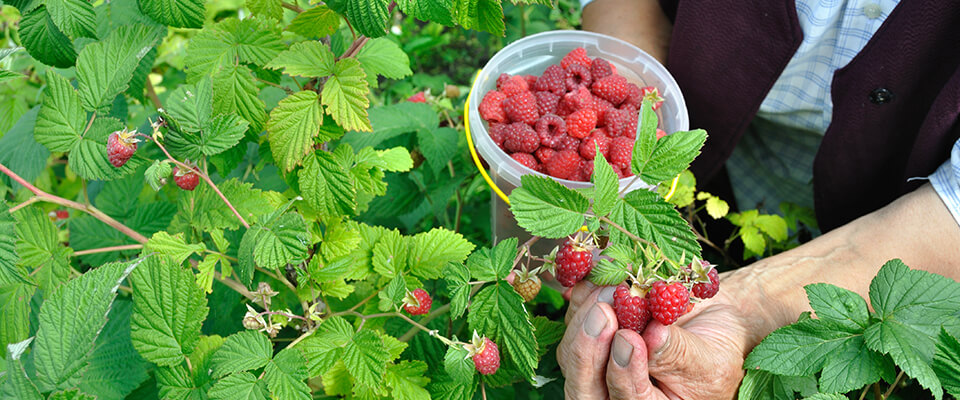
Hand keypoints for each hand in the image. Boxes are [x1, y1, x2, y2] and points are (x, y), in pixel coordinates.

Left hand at [556, 280, 753, 399]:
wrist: (717, 320)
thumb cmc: (720, 348)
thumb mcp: (709, 359)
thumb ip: (676, 354)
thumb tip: (650, 337)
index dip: (624, 374)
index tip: (630, 339)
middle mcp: (614, 391)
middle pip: (585, 385)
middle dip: (588, 349)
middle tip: (603, 313)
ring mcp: (598, 362)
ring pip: (573, 349)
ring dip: (587, 314)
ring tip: (612, 283)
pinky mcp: (591, 331)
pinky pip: (575, 316)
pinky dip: (584, 292)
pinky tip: (598, 270)